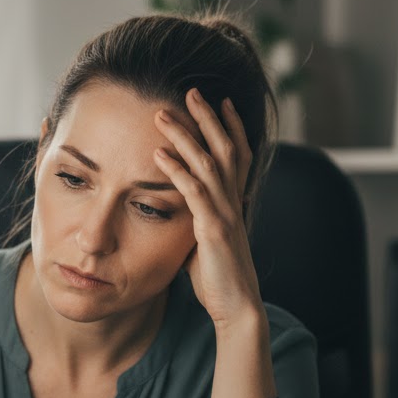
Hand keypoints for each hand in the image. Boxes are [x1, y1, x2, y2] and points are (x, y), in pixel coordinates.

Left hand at [152, 89, 262, 330]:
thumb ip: (197, 218)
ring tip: (162, 114)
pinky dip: (176, 170)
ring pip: (209, 162)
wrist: (237, 306)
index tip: (219, 101)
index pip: (239, 154)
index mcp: (234, 202)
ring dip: (185, 136)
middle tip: (191, 90)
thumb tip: (178, 208)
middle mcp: (234, 201)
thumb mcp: (205, 240)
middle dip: (207, 118)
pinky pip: (193, 192)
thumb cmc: (217, 278)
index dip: (230, 125)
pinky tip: (158, 154)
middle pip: (226, 147)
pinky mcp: (212, 229)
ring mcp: (225, 213)